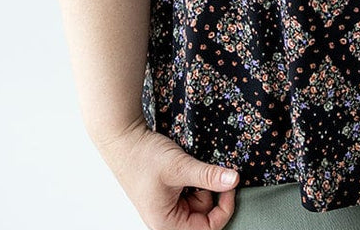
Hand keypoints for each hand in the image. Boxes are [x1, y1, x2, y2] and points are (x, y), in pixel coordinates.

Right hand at [98, 121, 238, 229]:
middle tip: (212, 172)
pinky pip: (190, 193)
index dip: (224, 208)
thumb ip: (208, 176)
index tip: (230, 185)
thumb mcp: (180, 166)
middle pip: (204, 216)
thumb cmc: (144, 157)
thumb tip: (235, 180)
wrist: (124, 139)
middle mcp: (166, 220)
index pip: (207, 228)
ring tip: (191, 168)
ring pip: (198, 203)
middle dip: (211, 194)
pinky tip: (186, 168)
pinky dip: (194, 180)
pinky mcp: (167, 194)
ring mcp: (166, 207)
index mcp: (166, 224)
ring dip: (203, 185)